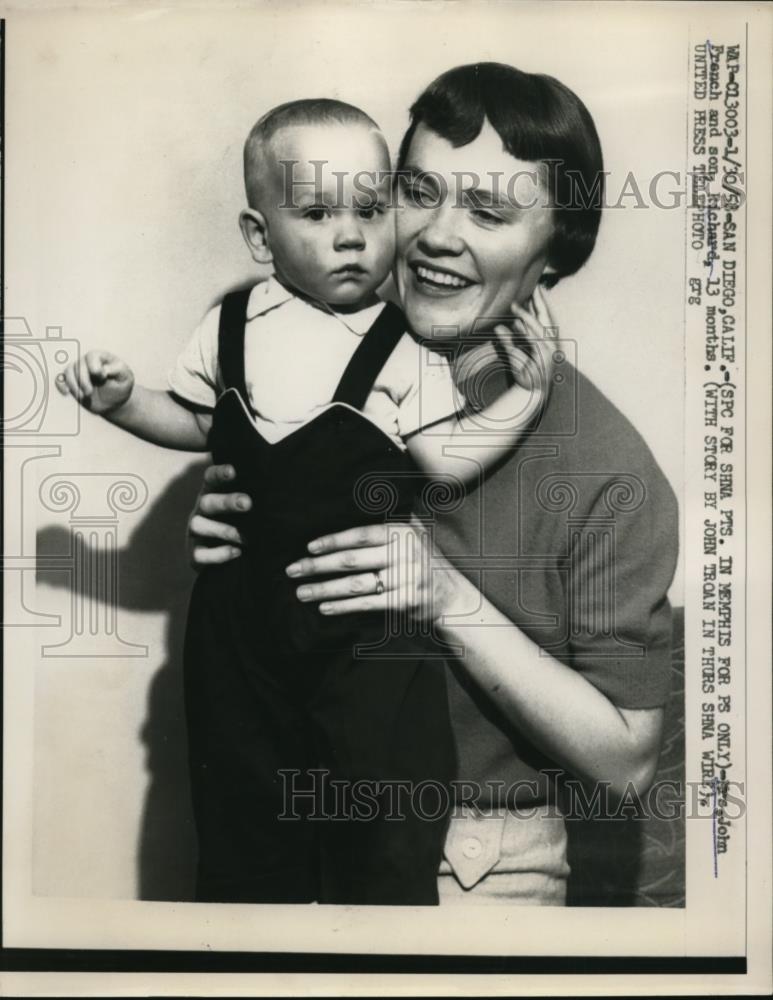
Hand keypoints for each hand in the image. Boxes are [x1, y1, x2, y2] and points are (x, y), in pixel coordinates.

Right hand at [55, 350, 133, 413]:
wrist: (115, 401)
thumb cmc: (121, 386)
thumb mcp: (126, 377)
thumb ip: (117, 370)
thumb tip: (103, 369)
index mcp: (101, 357)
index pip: (92, 356)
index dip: (94, 367)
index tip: (102, 378)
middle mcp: (88, 362)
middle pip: (78, 365)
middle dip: (83, 380)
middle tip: (90, 393)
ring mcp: (79, 371)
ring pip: (68, 372)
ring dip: (74, 385)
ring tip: (84, 396)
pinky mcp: (73, 381)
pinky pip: (60, 379)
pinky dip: (61, 385)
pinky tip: (66, 392)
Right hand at [187, 463, 250, 567]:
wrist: (227, 557)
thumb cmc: (243, 522)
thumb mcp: (247, 507)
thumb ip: (256, 497)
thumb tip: (280, 487)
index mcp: (213, 493)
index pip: (211, 478)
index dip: (219, 473)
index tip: (233, 471)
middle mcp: (201, 511)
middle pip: (207, 501)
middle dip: (226, 502)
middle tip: (248, 503)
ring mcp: (195, 532)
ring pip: (197, 525)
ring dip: (223, 530)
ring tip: (247, 538)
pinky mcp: (195, 553)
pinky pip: (199, 554)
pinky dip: (218, 554)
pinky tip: (237, 552)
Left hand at [285, 517, 469, 620]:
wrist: (453, 597)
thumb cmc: (426, 561)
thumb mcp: (417, 532)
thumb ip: (392, 517)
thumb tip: (361, 495)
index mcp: (403, 532)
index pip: (361, 534)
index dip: (333, 540)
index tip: (308, 545)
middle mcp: (405, 554)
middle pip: (352, 560)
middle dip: (318, 565)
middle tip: (292, 569)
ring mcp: (405, 580)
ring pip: (355, 584)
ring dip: (324, 588)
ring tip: (301, 591)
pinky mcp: (404, 604)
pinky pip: (366, 604)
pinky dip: (342, 607)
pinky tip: (323, 608)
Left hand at [493, 285, 555, 402]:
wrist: (531, 396)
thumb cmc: (525, 376)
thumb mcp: (515, 355)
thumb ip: (510, 340)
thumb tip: (502, 325)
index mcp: (547, 341)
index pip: (544, 318)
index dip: (540, 303)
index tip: (535, 288)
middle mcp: (551, 344)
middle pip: (546, 318)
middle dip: (540, 302)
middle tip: (535, 286)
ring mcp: (550, 351)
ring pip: (539, 328)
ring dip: (527, 316)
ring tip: (515, 304)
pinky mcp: (545, 358)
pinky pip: (535, 341)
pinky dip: (526, 331)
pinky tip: (517, 322)